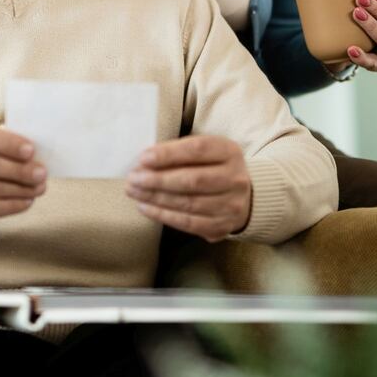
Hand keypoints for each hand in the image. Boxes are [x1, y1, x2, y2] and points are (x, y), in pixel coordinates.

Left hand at [125, 136, 251, 242]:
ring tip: (134, 192)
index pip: (197, 150)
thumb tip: (145, 161)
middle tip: (133, 178)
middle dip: (158, 180)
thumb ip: (179, 152)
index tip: (143, 158)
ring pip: (188, 203)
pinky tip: (145, 207)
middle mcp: (235, 179)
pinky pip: (188, 223)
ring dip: (156, 198)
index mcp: (229, 152)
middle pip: (192, 180)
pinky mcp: (221, 227)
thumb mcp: (204, 151)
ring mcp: (231, 206)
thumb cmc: (213, 167)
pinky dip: (163, 215)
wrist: (243, 197)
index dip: (168, 154)